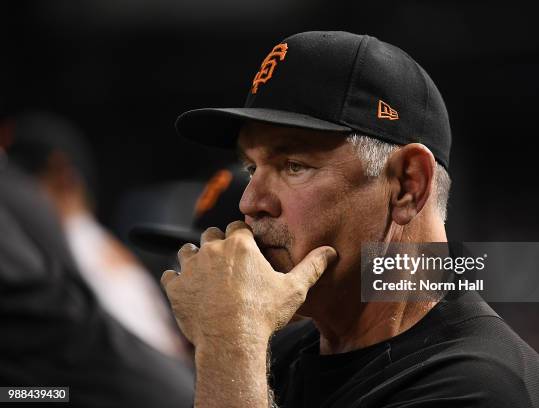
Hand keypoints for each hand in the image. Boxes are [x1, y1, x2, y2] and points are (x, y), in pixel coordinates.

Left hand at [161, 220, 336, 346]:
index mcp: (239, 245)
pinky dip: (177, 281)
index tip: (246, 247)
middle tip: (226, 262)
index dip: (241, 236)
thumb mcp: (294, 289)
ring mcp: (191, 268)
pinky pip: (170, 276)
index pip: (237, 227)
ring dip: (194, 258)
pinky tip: (187, 289)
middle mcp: (212, 249)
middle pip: (211, 235)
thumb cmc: (263, 314)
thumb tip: (331, 251)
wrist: (231, 340)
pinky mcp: (176, 288)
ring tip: (204, 273)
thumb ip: (312, 266)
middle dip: (217, 244)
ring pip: (187, 251)